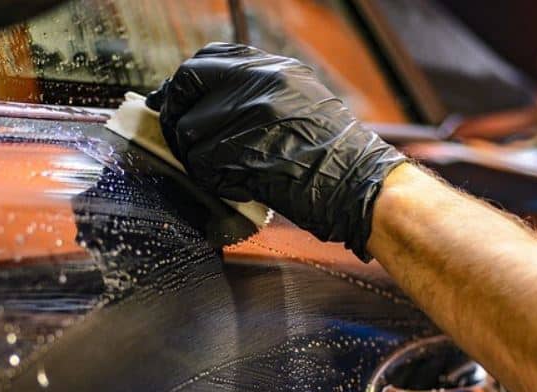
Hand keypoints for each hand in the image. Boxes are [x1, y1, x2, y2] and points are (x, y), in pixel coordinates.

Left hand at [146, 43, 406, 259]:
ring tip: (227, 170)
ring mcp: (250, 115)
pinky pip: (202, 165)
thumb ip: (255, 92)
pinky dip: (214, 180)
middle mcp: (258, 82)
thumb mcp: (300, 99)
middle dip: (178, 116)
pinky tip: (239, 184)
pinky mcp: (243, 150)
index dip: (185, 85)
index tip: (176, 103)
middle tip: (182, 139)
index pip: (205, 61)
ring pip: (189, 132)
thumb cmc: (334, 154)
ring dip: (199, 157)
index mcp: (271, 67)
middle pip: (187, 88)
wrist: (360, 183)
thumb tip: (206, 99)